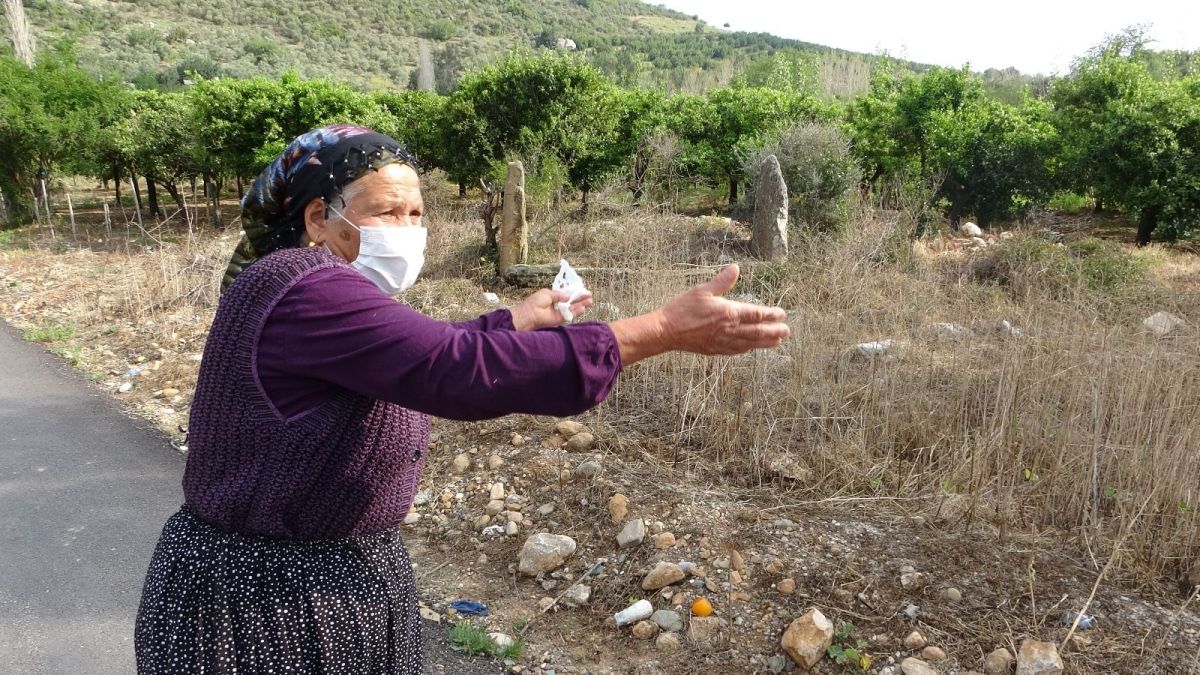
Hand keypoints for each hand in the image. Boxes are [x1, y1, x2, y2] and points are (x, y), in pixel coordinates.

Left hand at [510, 289, 593, 330]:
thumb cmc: (534, 302)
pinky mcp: (559, 320)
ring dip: (581, 305)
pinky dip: (576, 312)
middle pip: (572, 301)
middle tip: (590, 296)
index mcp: (553, 297)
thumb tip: (569, 295)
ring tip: (590, 302)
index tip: (583, 291)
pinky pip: (569, 315)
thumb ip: (559, 294)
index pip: (567, 294)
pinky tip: (583, 308)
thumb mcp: (547, 293)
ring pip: (572, 308)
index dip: (575, 293)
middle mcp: (557, 305)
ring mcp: (559, 312)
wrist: (528, 315)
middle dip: (581, 299)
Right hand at [610, 264, 788, 363]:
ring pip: (750, 343)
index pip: (755, 314)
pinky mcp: (714, 349)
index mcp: (728, 313)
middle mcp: (729, 330)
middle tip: (787, 331)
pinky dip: (747, 349)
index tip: (782, 314)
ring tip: (777, 342)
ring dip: (765, 342)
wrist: (666, 331)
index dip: (770, 315)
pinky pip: (736, 350)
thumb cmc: (682, 309)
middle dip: (773, 331)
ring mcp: (722, 342)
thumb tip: (735, 268)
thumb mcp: (702, 290)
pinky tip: (751, 348)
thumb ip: (722, 281)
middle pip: (757, 331)